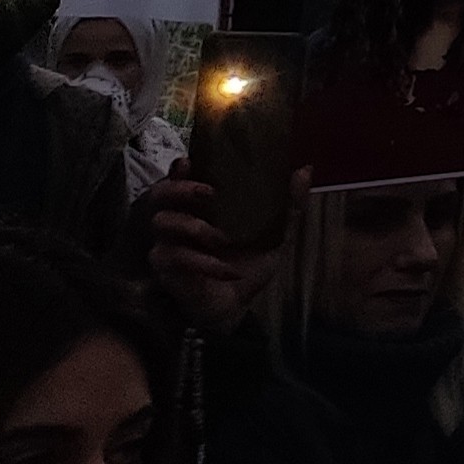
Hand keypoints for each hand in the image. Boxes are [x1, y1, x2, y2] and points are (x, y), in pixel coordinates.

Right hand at [146, 171, 293, 334]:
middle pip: (159, 196)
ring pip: (163, 224)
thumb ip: (287, 204)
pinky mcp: (166, 268)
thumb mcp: (273, 233)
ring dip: (194, 227)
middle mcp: (178, 221)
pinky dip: (206, 263)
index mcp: (199, 208)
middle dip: (179, 189)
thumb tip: (304, 170)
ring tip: (222, 238)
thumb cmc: (247, 262)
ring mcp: (167, 244)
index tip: (188, 160)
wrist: (237, 303)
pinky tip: (228, 271)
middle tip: (208, 193)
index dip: (178, 169)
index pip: (178, 180)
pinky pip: (176, 258)